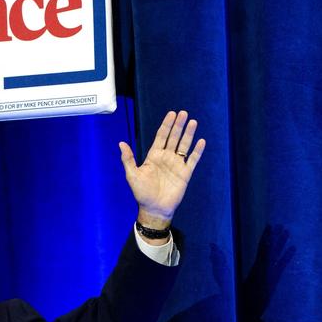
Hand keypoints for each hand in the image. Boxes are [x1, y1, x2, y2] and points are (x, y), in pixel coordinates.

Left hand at [119, 110, 204, 225]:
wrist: (154, 208)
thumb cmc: (141, 193)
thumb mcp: (132, 175)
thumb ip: (128, 159)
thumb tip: (121, 143)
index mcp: (153, 156)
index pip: (161, 137)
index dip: (166, 125)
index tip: (172, 114)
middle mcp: (166, 158)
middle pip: (174, 138)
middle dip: (178, 125)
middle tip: (183, 113)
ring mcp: (176, 165)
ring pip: (184, 146)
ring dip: (188, 134)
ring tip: (193, 122)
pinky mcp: (185, 174)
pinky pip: (192, 160)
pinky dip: (197, 151)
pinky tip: (201, 141)